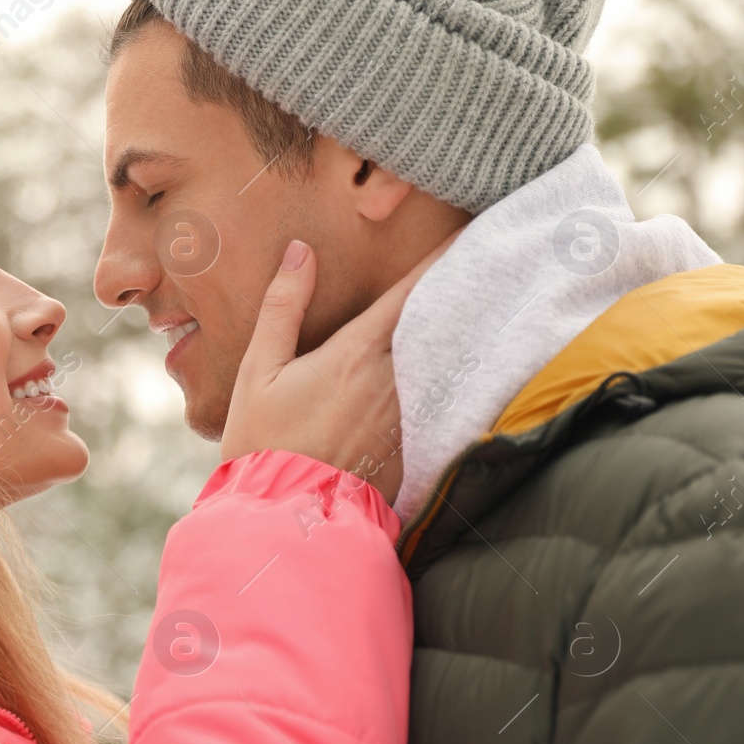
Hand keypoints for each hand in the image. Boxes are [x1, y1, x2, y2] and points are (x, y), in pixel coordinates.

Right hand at [219, 231, 460, 504]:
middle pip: (440, 320)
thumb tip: (300, 253)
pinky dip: (448, 373)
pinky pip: (438, 396)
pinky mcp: (413, 442)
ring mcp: (409, 413)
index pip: (413, 291)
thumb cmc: (263, 442)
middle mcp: (392, 379)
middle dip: (460, 287)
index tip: (470, 228)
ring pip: (444, 357)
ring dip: (457, 330)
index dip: (444, 256)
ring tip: (476, 302)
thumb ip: (282, 308)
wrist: (284, 516)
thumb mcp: (257, 372)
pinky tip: (457, 363)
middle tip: (486, 255)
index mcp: (356, 353)